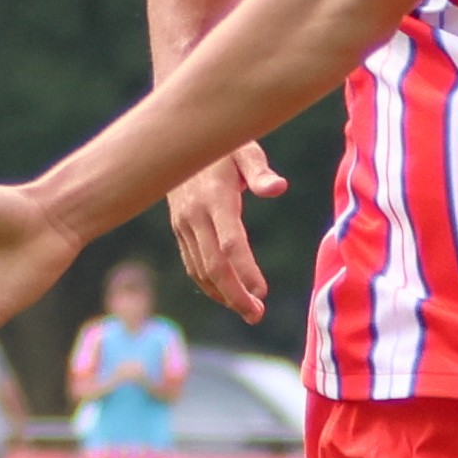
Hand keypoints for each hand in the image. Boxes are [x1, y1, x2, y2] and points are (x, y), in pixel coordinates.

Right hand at [167, 141, 286, 323]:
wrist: (178, 141)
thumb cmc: (223, 145)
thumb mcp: (244, 149)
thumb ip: (260, 171)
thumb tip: (278, 188)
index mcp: (214, 198)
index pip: (229, 244)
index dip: (245, 271)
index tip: (262, 292)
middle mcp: (194, 216)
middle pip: (213, 266)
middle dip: (235, 295)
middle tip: (257, 315)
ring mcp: (183, 225)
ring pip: (199, 270)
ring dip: (223, 295)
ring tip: (249, 312)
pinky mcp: (179, 230)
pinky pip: (192, 264)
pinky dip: (208, 285)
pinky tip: (228, 296)